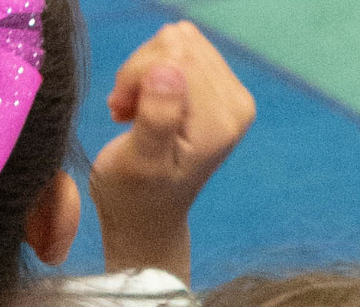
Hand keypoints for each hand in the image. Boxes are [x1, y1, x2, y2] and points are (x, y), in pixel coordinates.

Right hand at [89, 21, 255, 280]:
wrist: (148, 213)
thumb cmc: (135, 193)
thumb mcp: (141, 161)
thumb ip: (158, 117)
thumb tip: (170, 71)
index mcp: (223, 119)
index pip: (174, 55)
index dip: (136, 76)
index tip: (123, 112)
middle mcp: (236, 102)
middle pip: (176, 42)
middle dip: (139, 73)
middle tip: (129, 112)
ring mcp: (230, 93)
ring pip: (174, 41)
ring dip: (142, 72)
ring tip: (135, 111)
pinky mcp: (217, 87)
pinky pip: (176, 48)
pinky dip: (149, 72)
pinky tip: (144, 105)